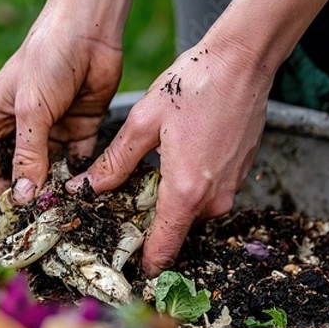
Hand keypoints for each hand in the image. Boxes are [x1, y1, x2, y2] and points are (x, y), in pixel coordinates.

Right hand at [0, 0, 132, 225]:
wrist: (89, 31)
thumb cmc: (47, 58)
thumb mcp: (31, 110)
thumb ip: (27, 156)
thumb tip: (22, 198)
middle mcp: (21, 126)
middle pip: (9, 171)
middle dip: (11, 197)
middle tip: (17, 225)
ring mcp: (51, 129)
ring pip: (44, 171)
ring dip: (47, 192)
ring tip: (48, 217)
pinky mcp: (80, 128)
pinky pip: (76, 161)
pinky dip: (77, 179)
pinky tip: (78, 195)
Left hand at [66, 39, 273, 276]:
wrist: (243, 60)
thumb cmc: (193, 86)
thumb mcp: (142, 123)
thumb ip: (114, 163)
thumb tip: (85, 187)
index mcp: (186, 192)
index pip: (163, 248)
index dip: (143, 263)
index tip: (125, 267)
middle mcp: (214, 200)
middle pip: (174, 230)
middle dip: (148, 224)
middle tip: (120, 205)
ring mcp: (230, 189)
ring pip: (189, 212)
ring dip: (167, 203)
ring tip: (143, 178)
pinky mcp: (238, 176)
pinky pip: (205, 195)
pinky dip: (186, 188)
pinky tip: (171, 162)